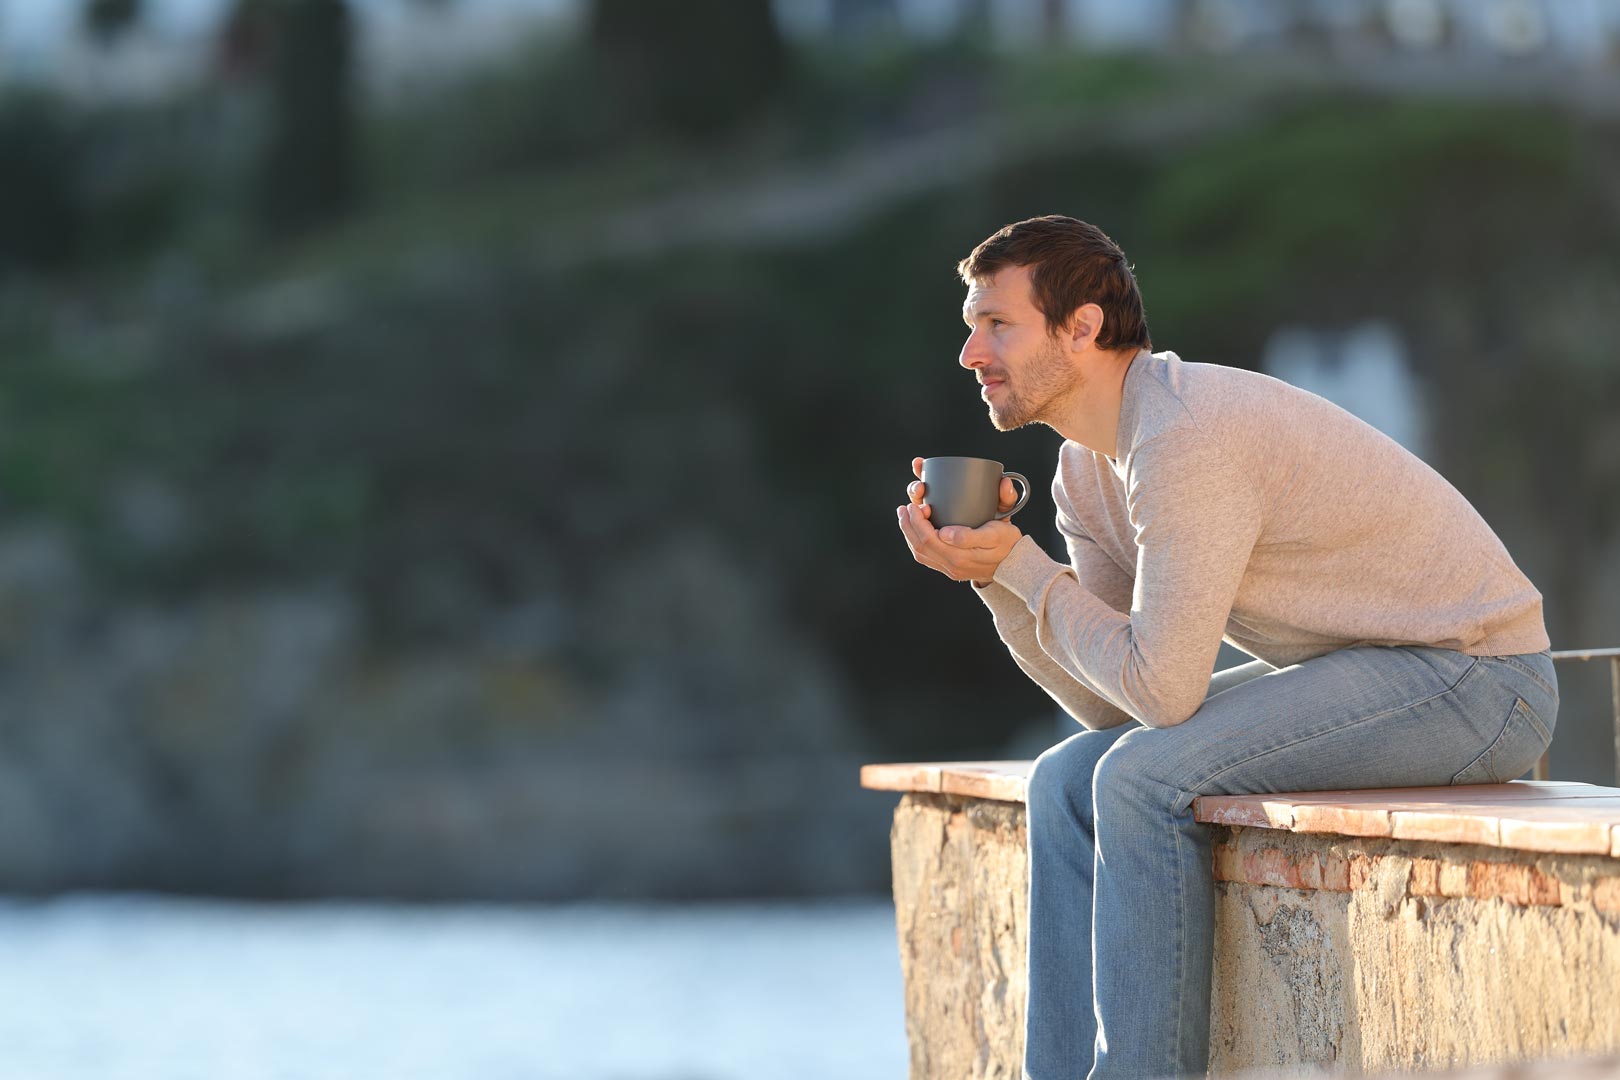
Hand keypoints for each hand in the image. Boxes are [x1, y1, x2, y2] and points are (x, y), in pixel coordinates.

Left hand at [899, 457, 1022, 584]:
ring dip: (909, 533)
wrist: (1016, 564)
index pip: (929, 539)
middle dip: (908, 524)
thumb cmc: (1007, 543)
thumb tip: (944, 533)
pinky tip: (914, 530)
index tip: (918, 503)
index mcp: (960, 556)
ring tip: (904, 515)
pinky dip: (916, 542)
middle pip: (920, 545)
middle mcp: (952, 565)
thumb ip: (970, 535)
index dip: (918, 521)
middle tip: (905, 506)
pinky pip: (926, 557)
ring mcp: (950, 569)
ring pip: (920, 553)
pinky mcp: (950, 568)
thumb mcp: (996, 533)